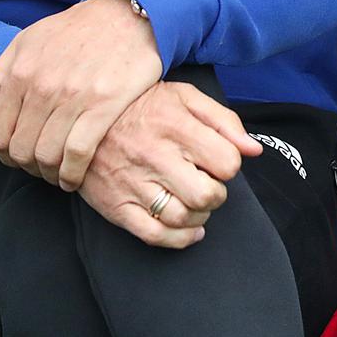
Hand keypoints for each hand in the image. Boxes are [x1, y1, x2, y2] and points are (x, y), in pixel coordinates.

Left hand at [0, 0, 161, 188]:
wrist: (125, 15)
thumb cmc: (74, 31)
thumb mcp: (26, 42)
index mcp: (21, 72)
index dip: (3, 154)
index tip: (18, 158)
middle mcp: (43, 87)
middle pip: (21, 150)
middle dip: (27, 167)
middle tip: (39, 168)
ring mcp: (73, 97)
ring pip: (47, 156)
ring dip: (48, 175)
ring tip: (56, 175)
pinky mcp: (103, 106)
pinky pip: (78, 154)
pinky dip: (71, 174)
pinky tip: (73, 178)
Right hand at [77, 78, 263, 247]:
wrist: (82, 117)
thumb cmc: (142, 105)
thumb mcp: (185, 97)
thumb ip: (224, 120)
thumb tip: (254, 149)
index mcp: (176, 126)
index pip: (227, 163)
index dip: (230, 165)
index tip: (218, 161)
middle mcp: (155, 156)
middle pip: (207, 195)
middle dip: (217, 193)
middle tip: (207, 183)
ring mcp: (134, 184)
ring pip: (183, 218)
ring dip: (200, 216)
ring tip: (196, 202)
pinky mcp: (116, 206)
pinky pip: (155, 235)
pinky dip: (180, 239)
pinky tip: (189, 229)